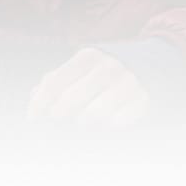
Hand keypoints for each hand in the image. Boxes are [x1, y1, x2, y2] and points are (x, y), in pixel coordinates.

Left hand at [27, 48, 150, 129]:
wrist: (153, 65)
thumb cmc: (105, 73)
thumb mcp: (81, 69)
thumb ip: (56, 81)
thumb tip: (34, 101)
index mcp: (87, 57)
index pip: (53, 83)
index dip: (39, 105)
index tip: (32, 121)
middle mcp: (107, 66)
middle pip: (70, 100)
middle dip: (59, 117)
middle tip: (58, 124)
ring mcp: (127, 82)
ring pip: (93, 113)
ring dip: (83, 123)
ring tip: (83, 123)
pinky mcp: (144, 100)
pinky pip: (119, 122)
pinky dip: (109, 127)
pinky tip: (107, 125)